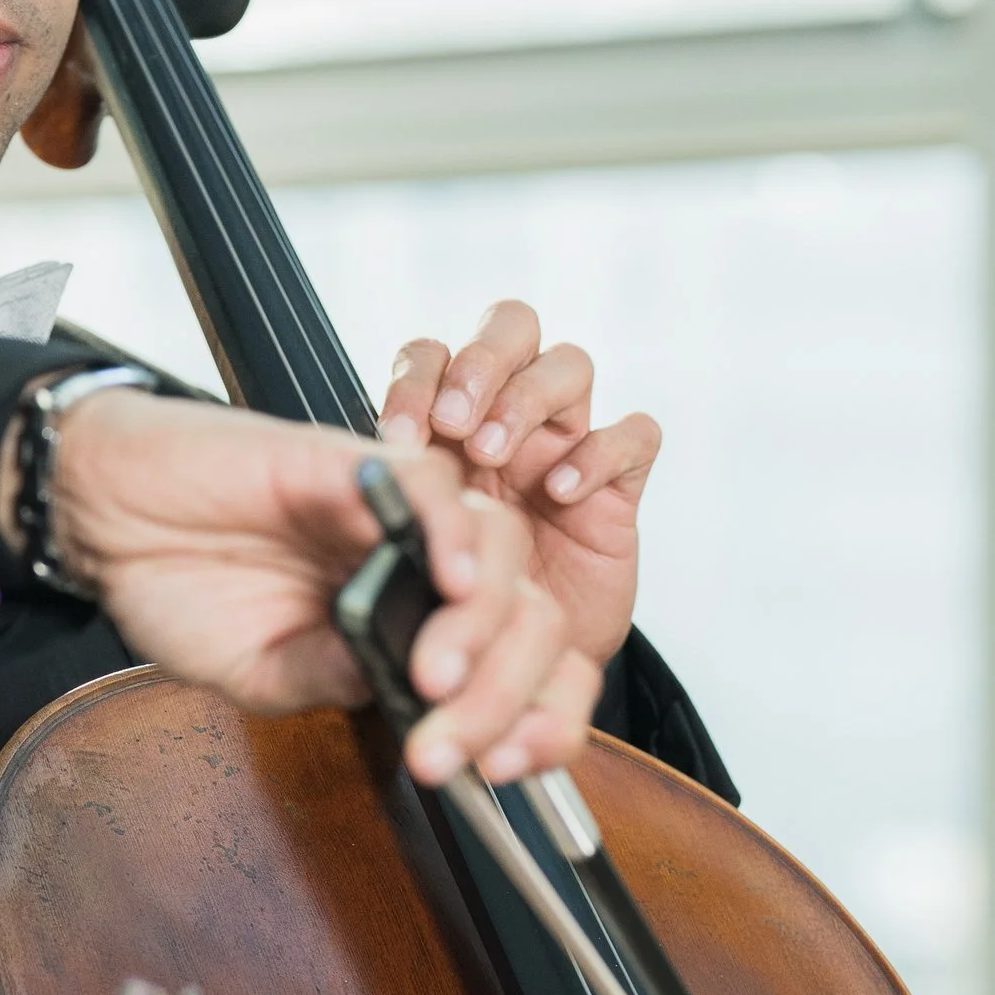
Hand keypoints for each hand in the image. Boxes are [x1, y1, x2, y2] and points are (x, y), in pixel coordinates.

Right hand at [0, 391, 598, 785]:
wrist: (108, 518)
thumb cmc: (176, 586)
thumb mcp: (259, 674)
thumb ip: (336, 682)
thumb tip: (416, 705)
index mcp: (405, 625)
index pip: (512, 668)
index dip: (532, 720)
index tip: (501, 770)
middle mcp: (416, 569)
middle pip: (527, 617)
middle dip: (505, 695)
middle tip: (449, 746)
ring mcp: (395, 517)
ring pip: (502, 555)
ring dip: (485, 628)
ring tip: (437, 678)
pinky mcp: (360, 466)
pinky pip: (437, 488)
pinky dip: (458, 533)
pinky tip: (451, 580)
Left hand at [381, 301, 656, 674]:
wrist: (515, 667)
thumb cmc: (454, 602)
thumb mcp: (408, 549)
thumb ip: (389, 505)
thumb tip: (360, 476)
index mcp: (450, 422)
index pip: (435, 354)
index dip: (417, 378)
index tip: (398, 438)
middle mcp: (511, 418)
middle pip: (511, 327)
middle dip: (480, 364)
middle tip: (453, 425)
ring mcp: (568, 444)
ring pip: (570, 365)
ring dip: (528, 398)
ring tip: (495, 455)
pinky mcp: (619, 487)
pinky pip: (634, 435)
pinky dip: (599, 452)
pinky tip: (558, 491)